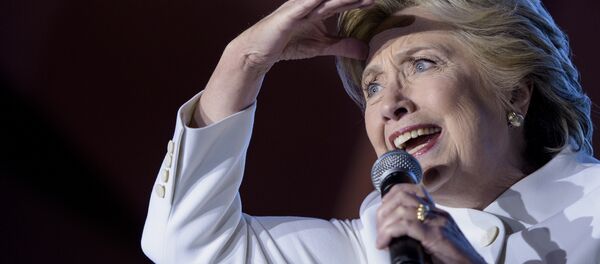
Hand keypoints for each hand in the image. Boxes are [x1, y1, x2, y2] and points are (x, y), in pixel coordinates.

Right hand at [230, 0, 372, 72]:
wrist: (258, 51)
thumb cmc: (287, 44)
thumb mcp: (321, 46)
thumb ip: (342, 46)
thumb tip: (364, 50)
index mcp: (318, 8)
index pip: (343, 2)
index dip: (358, 1)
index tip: (374, 1)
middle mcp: (309, 4)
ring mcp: (298, 7)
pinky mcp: (287, 16)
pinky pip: (303, 5)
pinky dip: (313, 2)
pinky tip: (323, 0)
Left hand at [376, 184, 485, 263]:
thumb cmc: (455, 261)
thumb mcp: (434, 243)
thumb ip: (419, 235)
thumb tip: (394, 238)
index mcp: (437, 214)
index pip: (410, 190)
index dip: (390, 197)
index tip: (381, 214)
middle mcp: (438, 214)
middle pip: (402, 196)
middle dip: (384, 211)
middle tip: (379, 229)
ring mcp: (438, 223)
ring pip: (402, 209)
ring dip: (385, 223)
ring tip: (381, 238)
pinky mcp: (437, 235)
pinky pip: (407, 225)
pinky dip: (390, 232)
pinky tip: (385, 242)